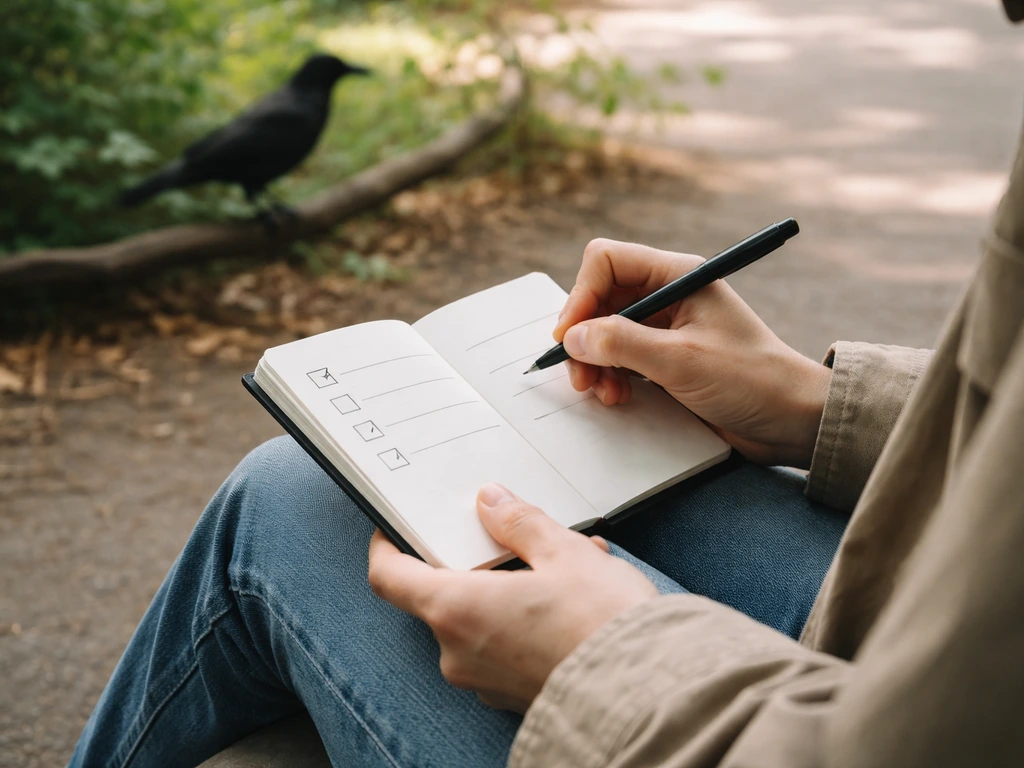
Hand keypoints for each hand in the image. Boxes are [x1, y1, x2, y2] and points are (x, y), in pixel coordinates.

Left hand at [367, 483, 657, 712]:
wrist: (648, 695)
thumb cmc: (602, 625)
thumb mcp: (563, 552)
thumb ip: (518, 523)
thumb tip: (490, 501)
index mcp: (456, 609)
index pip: (390, 577)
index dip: (387, 547)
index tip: (395, 527)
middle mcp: (458, 652)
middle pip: (442, 595)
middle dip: (477, 563)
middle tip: (518, 537)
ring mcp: (483, 681)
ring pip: (480, 620)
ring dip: (511, 590)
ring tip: (570, 565)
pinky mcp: (512, 696)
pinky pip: (506, 646)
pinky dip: (527, 620)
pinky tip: (576, 600)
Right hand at [554, 239, 830, 468]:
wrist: (792, 420)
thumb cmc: (753, 380)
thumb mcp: (682, 361)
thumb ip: (623, 345)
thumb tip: (574, 337)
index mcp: (677, 276)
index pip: (607, 262)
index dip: (581, 296)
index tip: (570, 337)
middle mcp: (668, 295)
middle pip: (600, 299)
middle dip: (584, 337)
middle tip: (581, 375)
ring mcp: (665, 328)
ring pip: (604, 331)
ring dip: (594, 361)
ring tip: (602, 392)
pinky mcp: (664, 358)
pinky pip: (619, 357)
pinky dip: (609, 376)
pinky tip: (617, 396)